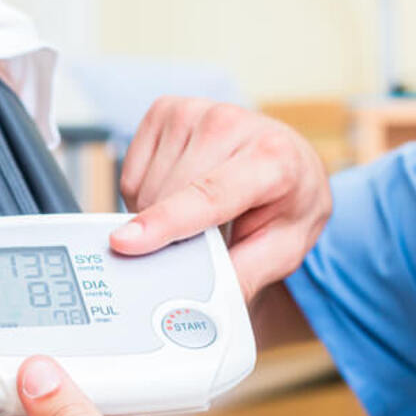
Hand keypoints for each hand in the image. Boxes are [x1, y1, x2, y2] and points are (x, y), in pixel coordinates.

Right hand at [111, 98, 331, 301]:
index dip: (165, 222)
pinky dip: (146, 195)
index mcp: (273, 157)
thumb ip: (241, 276)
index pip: (209, 194)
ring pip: (146, 188)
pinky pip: (132, 174)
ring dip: (158, 213)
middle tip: (205, 240)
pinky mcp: (166, 110)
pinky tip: (179, 192)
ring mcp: (196, 110)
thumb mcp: (282, 250)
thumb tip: (199, 305)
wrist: (289, 167)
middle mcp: (232, 123)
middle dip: (170, 233)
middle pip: (168, 196)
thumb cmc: (285, 207)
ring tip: (198, 212)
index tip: (126, 243)